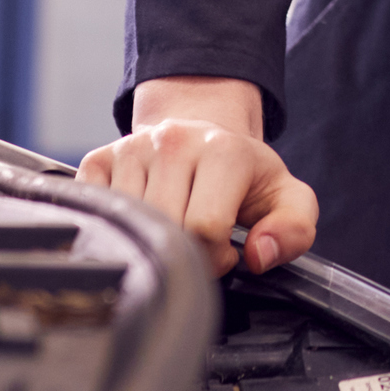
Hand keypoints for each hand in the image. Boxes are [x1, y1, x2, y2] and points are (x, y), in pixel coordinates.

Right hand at [86, 77, 316, 275]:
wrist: (203, 134)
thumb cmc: (244, 176)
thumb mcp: (286, 197)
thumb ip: (293, 230)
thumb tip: (258, 254)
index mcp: (223, 151)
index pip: (205, 229)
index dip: (217, 256)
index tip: (225, 250)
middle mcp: (172, 141)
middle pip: (165, 229)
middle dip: (184, 252)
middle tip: (199, 241)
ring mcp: (131, 148)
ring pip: (130, 226)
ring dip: (151, 240)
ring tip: (173, 225)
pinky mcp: (98, 159)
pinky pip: (96, 213)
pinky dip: (119, 229)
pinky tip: (143, 218)